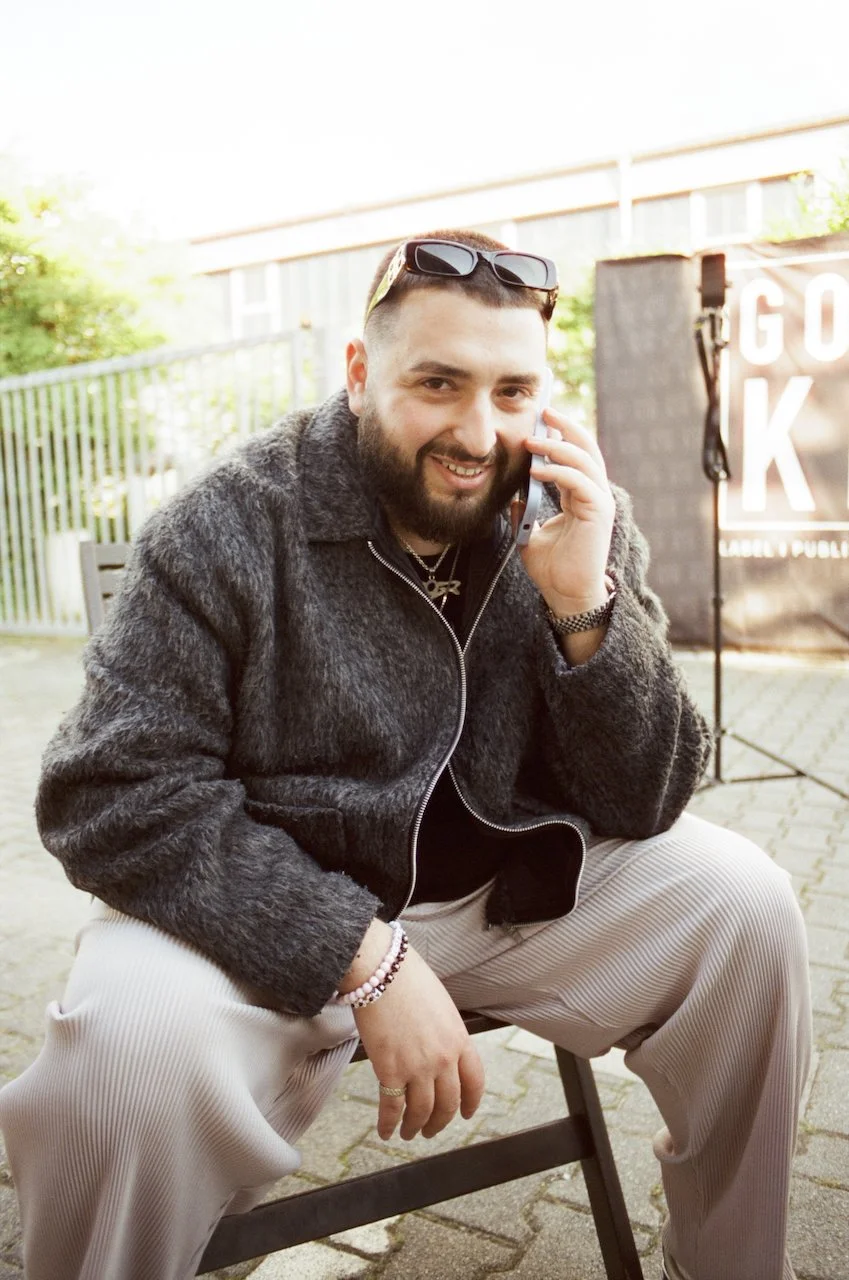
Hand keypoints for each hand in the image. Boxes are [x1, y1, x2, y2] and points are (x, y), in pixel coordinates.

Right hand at [353, 945, 484, 1140]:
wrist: (382, 970)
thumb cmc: (409, 979)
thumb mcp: (441, 1005)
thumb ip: (446, 1031)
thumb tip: (440, 1047)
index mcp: (460, 1039)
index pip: (474, 1081)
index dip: (470, 1103)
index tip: (466, 1114)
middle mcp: (444, 1058)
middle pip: (448, 1103)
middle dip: (440, 1122)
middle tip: (431, 1130)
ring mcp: (417, 1067)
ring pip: (422, 1111)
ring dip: (415, 1128)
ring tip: (408, 1133)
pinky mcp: (390, 1070)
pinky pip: (392, 1107)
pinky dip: (388, 1124)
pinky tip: (385, 1130)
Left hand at [515, 407, 614, 614]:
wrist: (565, 594)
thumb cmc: (551, 568)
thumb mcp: (530, 535)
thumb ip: (524, 514)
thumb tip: (513, 498)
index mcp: (580, 496)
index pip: (574, 456)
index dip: (559, 436)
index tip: (538, 421)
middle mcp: (594, 494)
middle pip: (587, 448)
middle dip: (566, 427)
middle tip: (544, 411)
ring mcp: (600, 502)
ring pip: (585, 460)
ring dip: (557, 447)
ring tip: (532, 440)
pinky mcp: (599, 513)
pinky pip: (580, 482)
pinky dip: (559, 472)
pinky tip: (537, 471)